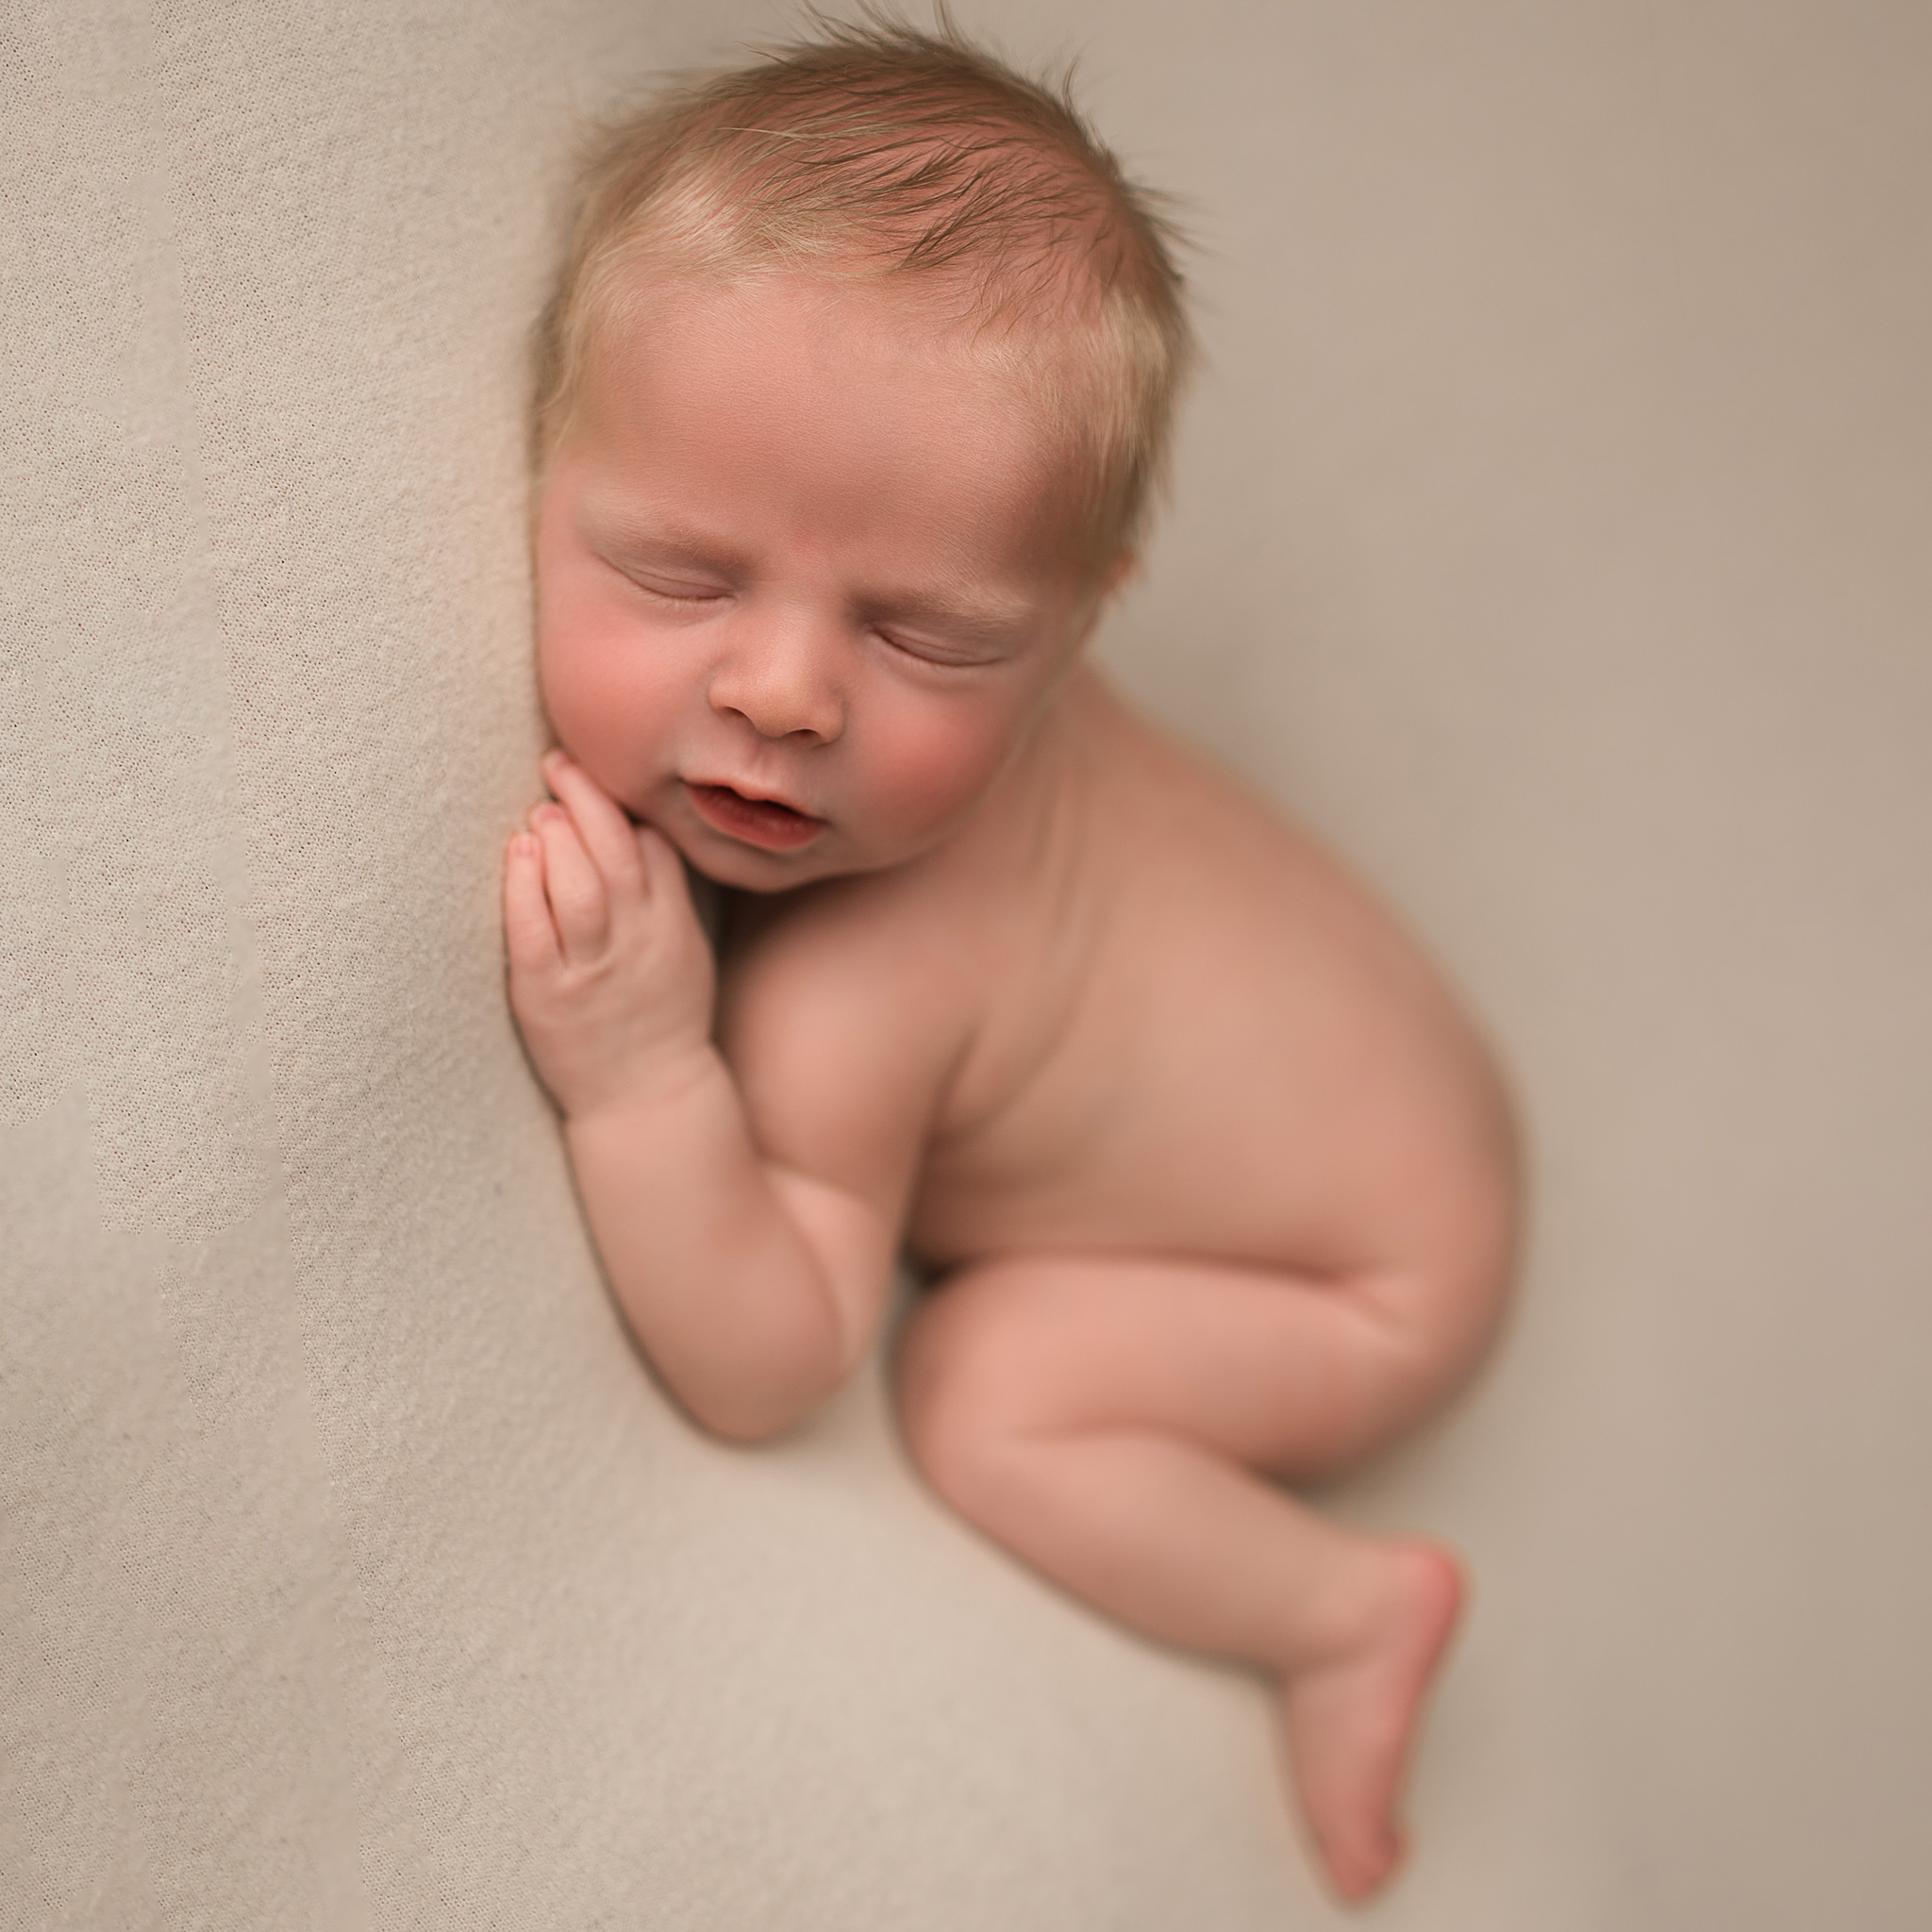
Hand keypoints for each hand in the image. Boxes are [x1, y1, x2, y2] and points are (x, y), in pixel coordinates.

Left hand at [503, 751, 715, 1120]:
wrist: (648, 1098)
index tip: (598, 772)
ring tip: (540, 811)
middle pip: (615, 853)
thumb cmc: (661, 1019)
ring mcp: (592, 969)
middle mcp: (637, 942)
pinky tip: (518, 854)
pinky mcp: (548, 994)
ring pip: (580, 887)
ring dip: (558, 837)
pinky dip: (525, 886)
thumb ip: (667, 894)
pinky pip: (536, 931)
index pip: (655, 849)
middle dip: (586, 798)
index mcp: (672, 927)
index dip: (624, 806)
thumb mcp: (686, 951)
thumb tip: (638, 832)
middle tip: (559, 764)